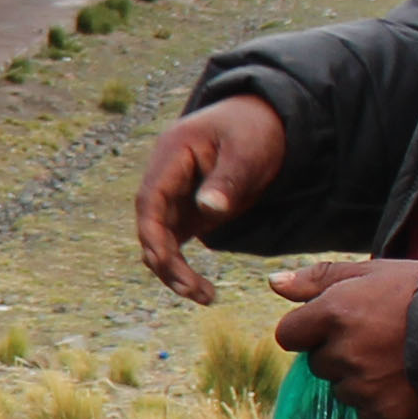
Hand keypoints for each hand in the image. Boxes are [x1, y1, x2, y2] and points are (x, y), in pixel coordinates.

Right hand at [132, 94, 290, 302]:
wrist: (267, 121)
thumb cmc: (255, 131)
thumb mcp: (247, 151)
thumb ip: (227, 180)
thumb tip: (207, 210)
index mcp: (170, 155)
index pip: (150, 199)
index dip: (153, 233)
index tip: (167, 262)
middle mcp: (164, 178)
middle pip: (150, 225)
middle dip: (165, 261)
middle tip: (195, 291)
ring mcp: (173, 196)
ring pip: (159, 240)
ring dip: (173, 270)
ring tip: (205, 296)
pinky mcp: (186, 212)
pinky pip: (173, 244)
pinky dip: (182, 267)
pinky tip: (202, 289)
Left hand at [271, 257, 417, 418]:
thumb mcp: (371, 273)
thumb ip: (319, 278)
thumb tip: (274, 283)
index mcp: (334, 313)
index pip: (288, 334)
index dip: (308, 329)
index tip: (334, 325)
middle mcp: (342, 352)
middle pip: (317, 362)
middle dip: (338, 352)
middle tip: (378, 337)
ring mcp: (361, 385)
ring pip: (341, 388)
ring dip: (358, 377)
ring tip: (395, 359)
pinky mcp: (380, 412)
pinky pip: (365, 410)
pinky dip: (379, 399)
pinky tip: (403, 381)